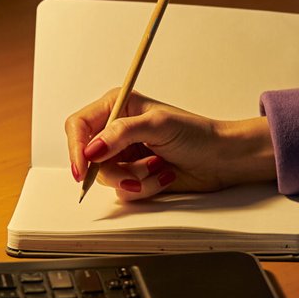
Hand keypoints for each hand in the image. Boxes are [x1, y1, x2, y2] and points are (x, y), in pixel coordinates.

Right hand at [64, 89, 276, 200]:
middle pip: (90, 158)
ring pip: (108, 178)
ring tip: (159, 169)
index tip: (83, 169)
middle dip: (116, 170)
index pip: (79, 126)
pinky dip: (145, 188)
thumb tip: (93, 148)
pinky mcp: (135, 175)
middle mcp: (117, 131)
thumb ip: (121, 133)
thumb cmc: (197, 134)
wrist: (221, 159)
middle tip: (137, 172)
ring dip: (136, 178)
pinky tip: (163, 176)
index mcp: (118, 106)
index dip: (77, 148)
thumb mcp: (158, 125)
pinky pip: (124, 191)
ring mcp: (126, 155)